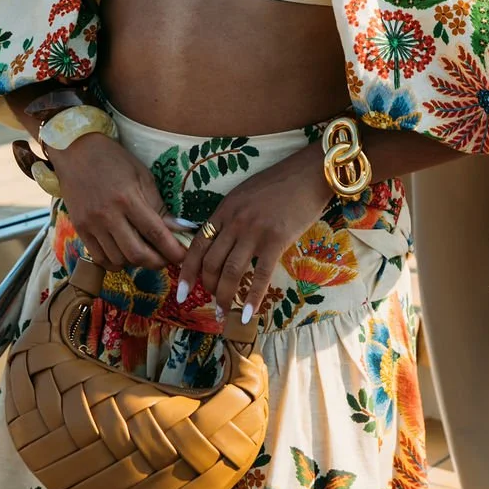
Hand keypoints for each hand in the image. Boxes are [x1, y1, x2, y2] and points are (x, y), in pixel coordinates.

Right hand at [50, 134, 185, 269]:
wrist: (75, 152)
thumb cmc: (114, 159)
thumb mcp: (142, 175)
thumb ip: (158, 205)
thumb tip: (179, 229)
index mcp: (128, 198)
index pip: (155, 232)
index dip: (172, 249)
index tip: (184, 257)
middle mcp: (108, 215)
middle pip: (136, 254)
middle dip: (157, 262)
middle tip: (167, 259)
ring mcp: (92, 225)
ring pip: (118, 259)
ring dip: (137, 263)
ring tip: (147, 253)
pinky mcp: (80, 230)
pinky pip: (100, 258)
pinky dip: (116, 262)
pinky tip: (124, 254)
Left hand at [176, 143, 328, 322]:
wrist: (308, 174)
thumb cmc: (279, 183)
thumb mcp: (245, 194)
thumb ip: (230, 216)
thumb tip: (219, 242)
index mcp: (225, 209)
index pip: (197, 246)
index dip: (187, 273)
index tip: (181, 294)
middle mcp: (235, 222)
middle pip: (212, 263)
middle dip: (208, 288)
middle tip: (212, 303)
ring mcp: (255, 231)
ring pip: (231, 272)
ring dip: (225, 297)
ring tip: (224, 313)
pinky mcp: (276, 240)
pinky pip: (261, 275)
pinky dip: (252, 298)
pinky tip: (248, 314)